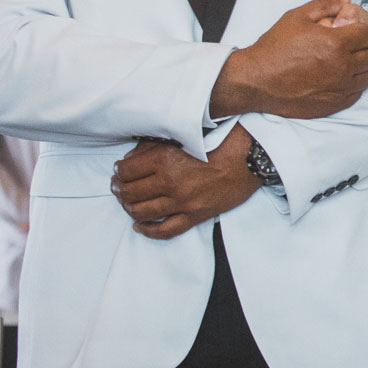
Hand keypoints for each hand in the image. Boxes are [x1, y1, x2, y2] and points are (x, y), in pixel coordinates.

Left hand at [111, 130, 259, 239]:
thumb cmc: (220, 141)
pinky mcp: (195, 215)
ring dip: (129, 208)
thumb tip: (130, 158)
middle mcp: (170, 182)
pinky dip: (149, 230)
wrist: (250, 157)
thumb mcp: (183, 136)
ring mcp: (182, 202)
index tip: (118, 172)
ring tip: (127, 203)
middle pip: (130, 192)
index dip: (118, 172)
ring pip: (143, 212)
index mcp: (165, 158)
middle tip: (118, 188)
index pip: (127, 170)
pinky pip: (166, 230)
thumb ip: (153, 146)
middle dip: (119, 190)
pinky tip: (140, 226)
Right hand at [211, 0, 367, 119]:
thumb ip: (325, 5)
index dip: (364, 29)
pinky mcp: (334, 104)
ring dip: (363, 66)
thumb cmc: (275, 46)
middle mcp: (342, 67)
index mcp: (336, 43)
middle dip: (366, 47)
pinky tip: (341, 77)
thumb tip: (346, 0)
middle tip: (354, 44)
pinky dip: (354, 84)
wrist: (257, 80)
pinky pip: (357, 93)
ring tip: (348, 61)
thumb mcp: (297, 17)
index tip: (355, 30)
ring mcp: (339, 88)